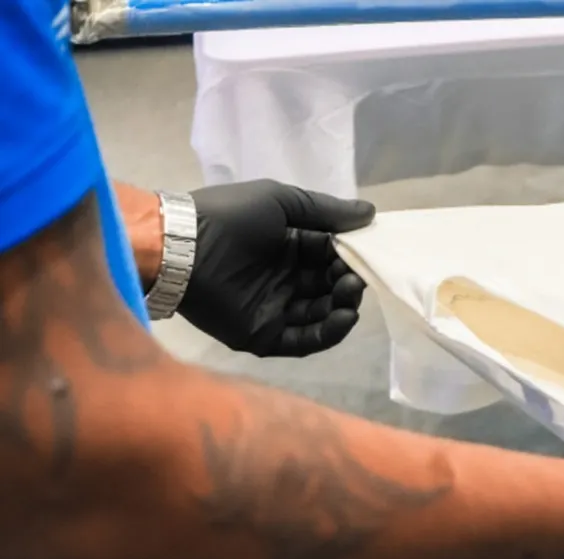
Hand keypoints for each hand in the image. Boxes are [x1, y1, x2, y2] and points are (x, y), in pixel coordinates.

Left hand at [183, 180, 375, 356]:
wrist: (182, 245)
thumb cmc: (231, 216)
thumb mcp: (282, 201)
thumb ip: (327, 211)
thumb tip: (370, 215)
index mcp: (288, 247)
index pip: (330, 257)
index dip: (350, 257)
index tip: (366, 253)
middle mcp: (284, 279)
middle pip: (330, 288)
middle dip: (349, 283)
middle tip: (357, 277)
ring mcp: (275, 309)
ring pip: (322, 315)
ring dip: (343, 306)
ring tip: (352, 294)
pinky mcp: (263, 334)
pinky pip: (304, 341)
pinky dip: (329, 333)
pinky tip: (344, 317)